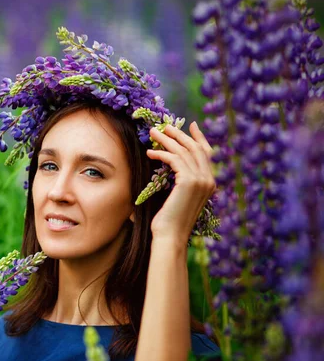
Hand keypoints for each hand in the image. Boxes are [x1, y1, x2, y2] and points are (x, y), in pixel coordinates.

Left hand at [146, 122, 215, 244]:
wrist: (170, 236)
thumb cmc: (170, 219)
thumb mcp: (178, 195)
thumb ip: (181, 179)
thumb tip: (172, 162)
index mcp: (210, 182)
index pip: (207, 153)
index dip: (199, 137)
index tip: (191, 125)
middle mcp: (209, 180)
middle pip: (194, 148)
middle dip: (179, 134)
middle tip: (164, 126)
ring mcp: (201, 180)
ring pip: (183, 151)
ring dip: (166, 140)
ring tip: (153, 133)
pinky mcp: (189, 182)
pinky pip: (174, 159)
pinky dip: (161, 153)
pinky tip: (150, 152)